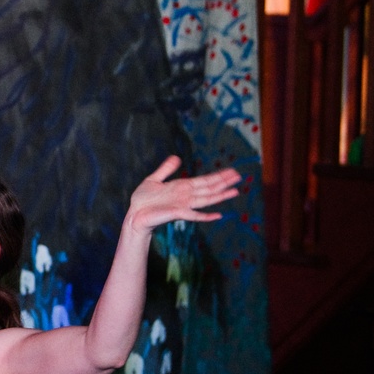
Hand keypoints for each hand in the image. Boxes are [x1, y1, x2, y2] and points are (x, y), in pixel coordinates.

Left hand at [125, 157, 242, 234]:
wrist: (134, 214)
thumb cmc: (142, 200)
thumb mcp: (153, 180)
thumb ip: (166, 170)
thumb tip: (176, 157)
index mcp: (182, 187)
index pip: (204, 180)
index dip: (218, 176)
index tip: (231, 171)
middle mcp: (186, 196)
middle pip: (209, 188)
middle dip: (224, 182)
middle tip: (239, 176)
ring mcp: (183, 205)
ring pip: (206, 199)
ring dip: (221, 195)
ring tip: (235, 191)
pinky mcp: (177, 213)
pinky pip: (194, 215)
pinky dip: (206, 216)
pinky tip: (218, 215)